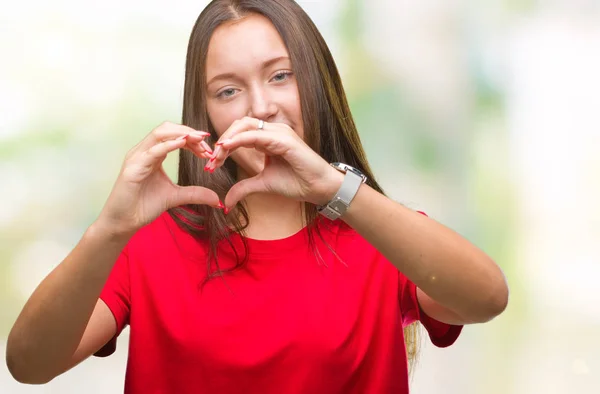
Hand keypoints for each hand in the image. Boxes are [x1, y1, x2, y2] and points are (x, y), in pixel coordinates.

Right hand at [97, 122, 220, 235]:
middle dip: (189, 132)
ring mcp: (137, 157)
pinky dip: (168, 145)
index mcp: (153, 154)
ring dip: (182, 135)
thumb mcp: (176, 197)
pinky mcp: (132, 168)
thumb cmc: (144, 206)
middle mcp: (144, 151)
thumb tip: (217, 199)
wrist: (124, 222)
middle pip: (167, 129)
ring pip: (159, 134)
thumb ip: (195, 194)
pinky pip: (152, 151)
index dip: (192, 138)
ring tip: (199, 141)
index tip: (208, 148)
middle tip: (206, 142)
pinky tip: (182, 144)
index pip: (174, 136)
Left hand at [204, 117, 342, 209]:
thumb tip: (226, 202)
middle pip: (240, 124)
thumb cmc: (297, 183)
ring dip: (228, 139)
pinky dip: (239, 140)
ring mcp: (279, 132)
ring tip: (216, 156)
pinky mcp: (284, 139)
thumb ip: (244, 188)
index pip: (240, 133)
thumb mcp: (262, 184)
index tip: (211, 163)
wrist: (318, 188)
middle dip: (223, 139)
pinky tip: (227, 149)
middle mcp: (274, 130)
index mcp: (268, 138)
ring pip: (245, 125)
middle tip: (211, 159)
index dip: (224, 145)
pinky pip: (256, 135)